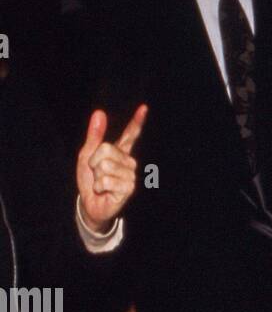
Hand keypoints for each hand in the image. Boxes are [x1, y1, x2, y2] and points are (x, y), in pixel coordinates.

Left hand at [77, 105, 147, 231]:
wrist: (90, 204)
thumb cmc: (90, 180)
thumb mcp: (87, 156)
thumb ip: (94, 136)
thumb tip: (100, 113)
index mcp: (120, 152)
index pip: (130, 134)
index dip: (137, 121)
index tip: (144, 108)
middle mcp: (128, 162)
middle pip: (106, 149)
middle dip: (94, 161)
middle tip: (96, 174)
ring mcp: (130, 175)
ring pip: (105, 165)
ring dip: (96, 176)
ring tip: (101, 184)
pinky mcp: (128, 188)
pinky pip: (107, 180)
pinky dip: (100, 186)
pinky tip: (104, 191)